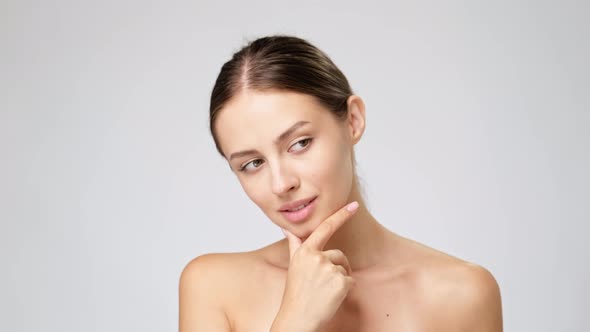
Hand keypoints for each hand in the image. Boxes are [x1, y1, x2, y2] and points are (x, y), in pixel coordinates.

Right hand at [273, 201, 358, 331]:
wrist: (297, 319)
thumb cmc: (296, 293)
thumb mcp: (294, 265)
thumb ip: (294, 244)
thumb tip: (288, 229)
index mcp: (305, 251)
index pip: (325, 228)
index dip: (341, 215)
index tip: (353, 206)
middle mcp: (316, 257)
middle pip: (339, 255)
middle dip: (337, 267)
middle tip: (322, 285)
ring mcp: (329, 269)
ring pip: (345, 269)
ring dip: (340, 280)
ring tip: (324, 292)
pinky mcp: (340, 281)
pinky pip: (351, 281)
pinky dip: (345, 290)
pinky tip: (331, 297)